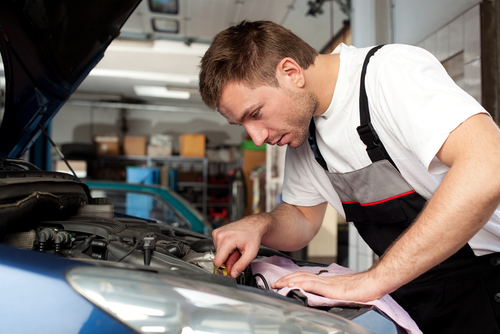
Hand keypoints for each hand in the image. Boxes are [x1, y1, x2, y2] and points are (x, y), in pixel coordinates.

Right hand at [212, 215, 266, 277]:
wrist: (252, 224)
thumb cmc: (252, 236)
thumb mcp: (251, 253)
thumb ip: (241, 265)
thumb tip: (233, 274)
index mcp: (227, 240)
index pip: (217, 261)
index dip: (223, 268)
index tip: (230, 269)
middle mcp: (219, 235)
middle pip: (218, 258)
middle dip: (227, 260)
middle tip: (237, 255)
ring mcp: (216, 233)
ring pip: (217, 253)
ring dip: (226, 254)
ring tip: (235, 248)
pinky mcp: (216, 232)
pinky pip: (217, 246)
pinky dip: (224, 248)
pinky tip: (232, 244)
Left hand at [270, 270, 386, 302]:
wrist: (373, 283)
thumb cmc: (362, 288)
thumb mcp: (342, 290)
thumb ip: (331, 291)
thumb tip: (321, 295)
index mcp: (327, 280)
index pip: (305, 276)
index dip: (292, 278)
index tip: (282, 282)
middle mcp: (325, 279)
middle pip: (301, 276)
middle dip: (286, 279)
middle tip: (274, 283)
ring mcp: (327, 283)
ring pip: (303, 278)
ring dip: (289, 281)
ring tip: (278, 285)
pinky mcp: (330, 288)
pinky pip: (312, 284)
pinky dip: (300, 284)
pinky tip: (293, 286)